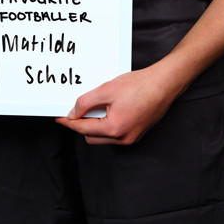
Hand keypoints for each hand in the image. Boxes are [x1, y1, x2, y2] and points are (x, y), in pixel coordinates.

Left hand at [55, 64, 176, 145]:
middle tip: (76, 109)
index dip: (69, 122)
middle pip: (92, 137)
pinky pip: (115, 134)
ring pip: (103, 137)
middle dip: (82, 125)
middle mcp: (123, 139)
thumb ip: (86, 102)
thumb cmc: (139, 85)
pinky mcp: (137, 133)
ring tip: (94, 106)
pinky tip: (108, 109)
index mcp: (114, 129)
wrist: (164, 84)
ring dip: (95, 125)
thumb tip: (73, 113)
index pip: (83, 129)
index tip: (59, 118)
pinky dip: (107, 125)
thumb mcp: (107, 89)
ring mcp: (131, 138)